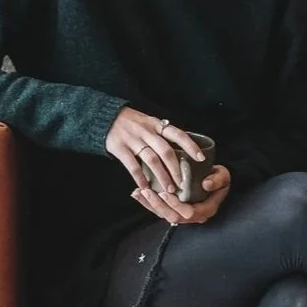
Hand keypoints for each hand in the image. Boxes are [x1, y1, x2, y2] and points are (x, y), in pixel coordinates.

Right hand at [104, 107, 218, 224]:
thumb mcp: (149, 122)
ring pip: (152, 160)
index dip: (191, 146)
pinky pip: (132, 166)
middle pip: (166, 151)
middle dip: (176, 169)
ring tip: (168, 189)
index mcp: (157, 124)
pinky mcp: (120, 148)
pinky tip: (146, 187)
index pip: (178, 134)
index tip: (201, 158)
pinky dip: (140, 178)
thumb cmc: (132, 123)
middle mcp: (147, 132)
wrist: (105, 117)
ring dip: (162, 176)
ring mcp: (133, 140)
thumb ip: (162, 134)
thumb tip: (182, 149)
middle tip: (182, 184)